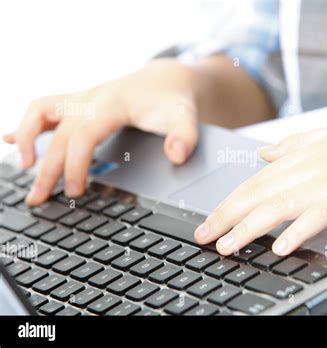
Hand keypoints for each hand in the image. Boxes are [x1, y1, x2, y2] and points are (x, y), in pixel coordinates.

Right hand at [3, 59, 198, 204]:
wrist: (167, 80)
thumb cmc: (173, 100)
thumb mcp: (186, 117)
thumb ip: (185, 136)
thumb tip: (176, 156)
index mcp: (112, 104)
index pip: (83, 136)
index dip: (75, 165)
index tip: (74, 192)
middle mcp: (91, 98)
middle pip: (58, 132)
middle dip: (46, 167)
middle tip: (39, 198)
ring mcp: (83, 99)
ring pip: (41, 111)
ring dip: (26, 137)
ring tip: (23, 167)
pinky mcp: (80, 104)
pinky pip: (46, 109)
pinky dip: (28, 125)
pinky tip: (12, 140)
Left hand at [194, 116, 326, 255]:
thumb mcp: (326, 136)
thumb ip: (292, 145)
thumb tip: (265, 154)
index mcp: (298, 157)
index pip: (252, 183)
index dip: (227, 203)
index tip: (209, 219)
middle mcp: (305, 170)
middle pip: (255, 196)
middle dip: (225, 218)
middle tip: (204, 236)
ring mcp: (325, 183)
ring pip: (276, 207)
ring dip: (248, 229)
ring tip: (228, 246)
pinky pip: (316, 216)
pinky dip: (297, 231)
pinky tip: (280, 246)